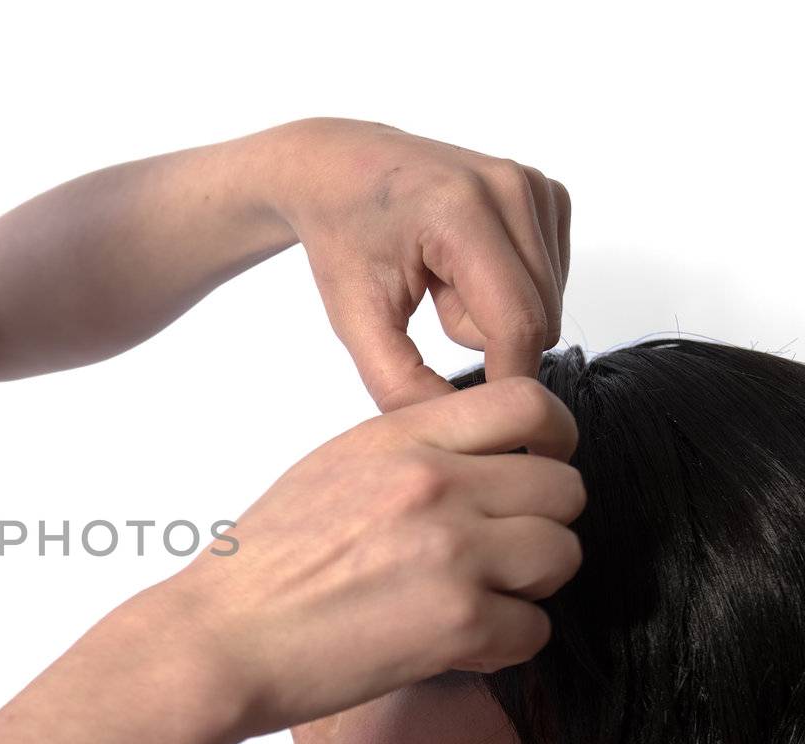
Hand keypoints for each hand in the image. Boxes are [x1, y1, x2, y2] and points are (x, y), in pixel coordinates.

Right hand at [156, 376, 584, 740]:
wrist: (221, 639)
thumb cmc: (261, 568)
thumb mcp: (330, 469)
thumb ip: (410, 454)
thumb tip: (481, 463)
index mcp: (400, 439)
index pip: (530, 404)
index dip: (555, 439)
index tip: (543, 466)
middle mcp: (435, 484)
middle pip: (563, 488)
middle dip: (541, 526)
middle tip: (500, 555)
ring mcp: (453, 552)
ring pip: (561, 557)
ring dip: (528, 587)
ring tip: (476, 602)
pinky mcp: (459, 624)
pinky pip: (534, 630)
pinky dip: (502, 645)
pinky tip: (453, 645)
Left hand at [266, 117, 571, 413]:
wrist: (339, 170)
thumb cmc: (343, 237)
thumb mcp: (354, 319)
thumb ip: (399, 383)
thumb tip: (456, 428)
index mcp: (461, 211)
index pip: (518, 323)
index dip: (505, 380)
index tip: (479, 415)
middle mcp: (510, 187)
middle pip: (539, 318)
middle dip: (484, 337)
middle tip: (426, 305)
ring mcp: (534, 185)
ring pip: (548, 302)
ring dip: (493, 312)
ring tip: (438, 280)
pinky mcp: (547, 192)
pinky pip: (550, 279)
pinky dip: (506, 287)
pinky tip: (459, 265)